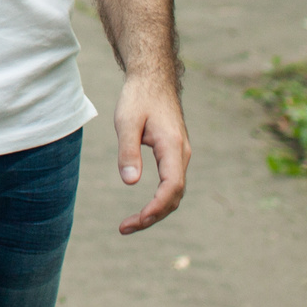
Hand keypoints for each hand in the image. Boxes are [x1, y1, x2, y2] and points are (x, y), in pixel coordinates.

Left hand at [112, 69, 190, 234]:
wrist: (153, 78)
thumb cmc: (138, 97)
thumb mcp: (126, 121)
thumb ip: (128, 151)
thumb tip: (130, 183)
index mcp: (173, 147)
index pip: (171, 187)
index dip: (156, 208)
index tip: (136, 220)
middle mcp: (182, 154)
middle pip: (174, 196)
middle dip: (153, 216)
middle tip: (125, 227)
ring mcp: (180, 154)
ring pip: (174, 192)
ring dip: (156, 211)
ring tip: (130, 223)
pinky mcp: (174, 154)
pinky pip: (171, 184)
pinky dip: (159, 200)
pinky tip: (143, 208)